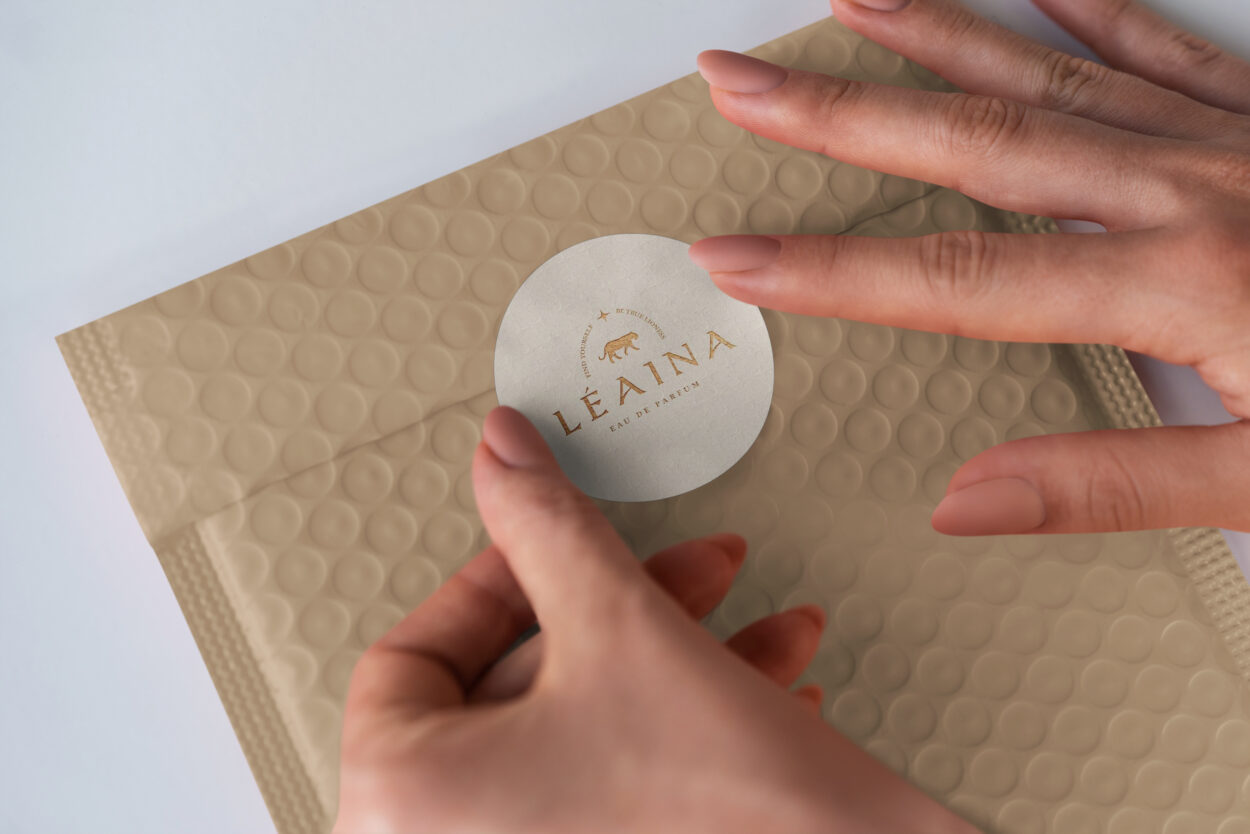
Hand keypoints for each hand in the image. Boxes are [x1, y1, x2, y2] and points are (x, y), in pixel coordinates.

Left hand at [334, 407, 971, 833]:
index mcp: (406, 801)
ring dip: (677, 660)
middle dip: (626, 613)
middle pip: (516, 688)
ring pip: (583, 731)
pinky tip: (770, 691)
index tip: (554, 548)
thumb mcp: (622, 628)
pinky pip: (619, 784)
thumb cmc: (726, 813)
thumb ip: (546, 525)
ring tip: (756, 632)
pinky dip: (688, 727)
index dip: (498, 578)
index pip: (410, 656)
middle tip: (686, 572)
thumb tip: (502, 452)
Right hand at [690, 0, 1249, 535]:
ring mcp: (1227, 137)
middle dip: (838, 111)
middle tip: (741, 76)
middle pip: (972, 140)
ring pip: (1048, 68)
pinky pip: (1161, 44)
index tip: (735, 256)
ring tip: (846, 2)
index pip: (956, 278)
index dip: (830, 270)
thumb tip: (962, 502)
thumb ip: (1110, 485)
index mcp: (1180, 281)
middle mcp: (1187, 187)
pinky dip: (1088, 5)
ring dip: (934, 34)